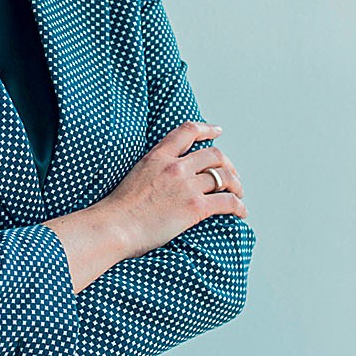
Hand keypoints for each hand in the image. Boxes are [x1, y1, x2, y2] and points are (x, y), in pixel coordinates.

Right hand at [94, 121, 246, 259]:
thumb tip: (165, 178)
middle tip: (231, 176)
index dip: (207, 129)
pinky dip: (238, 206)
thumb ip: (153, 169)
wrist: (115, 226)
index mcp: (158, 156)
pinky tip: (240, 212)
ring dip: (236, 186)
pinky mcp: (195, 206)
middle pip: (214, 155)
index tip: (217, 131)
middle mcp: (175, 166)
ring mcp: (186, 186)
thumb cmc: (119, 209)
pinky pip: (227, 202)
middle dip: (228, 165)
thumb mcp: (135, 175)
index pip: (187, 131)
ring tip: (238, 194)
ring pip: (224, 177)